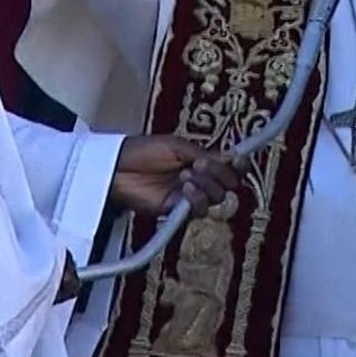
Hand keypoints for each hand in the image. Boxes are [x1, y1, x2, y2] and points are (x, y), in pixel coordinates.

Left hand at [110, 136, 238, 217]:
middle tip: (201, 164)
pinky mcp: (176, 211)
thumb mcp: (177, 146)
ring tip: (186, 174)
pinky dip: (197, 198)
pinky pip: (198, 211)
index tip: (238, 159)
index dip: (238, 165)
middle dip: (220, 174)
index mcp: (200, 161)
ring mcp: (188, 197)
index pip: (229, 167)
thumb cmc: (142, 151)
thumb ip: (204, 154)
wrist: (117, 168)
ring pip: (216, 199)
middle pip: (227, 185)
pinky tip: (185, 188)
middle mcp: (199, 180)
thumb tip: (231, 157)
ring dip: (207, 185)